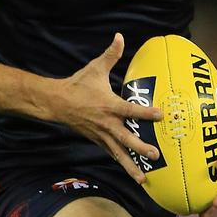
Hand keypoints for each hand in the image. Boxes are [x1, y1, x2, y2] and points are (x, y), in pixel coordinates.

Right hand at [54, 33, 161, 182]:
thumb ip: (111, 54)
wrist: (56, 103)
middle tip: (155, 155)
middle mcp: (106, 124)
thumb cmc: (78, 85)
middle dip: (141, 148)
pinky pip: (112, 155)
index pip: (130, 111)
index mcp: (108, 105)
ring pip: (119, 154)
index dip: (146, 113)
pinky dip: (122, 164)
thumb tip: (120, 36)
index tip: (161, 115)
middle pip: (126, 139)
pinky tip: (134, 174)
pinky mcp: (98, 141)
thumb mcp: (95, 68)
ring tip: (144, 179)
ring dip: (131, 167)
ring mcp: (102, 135)